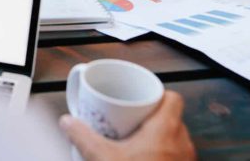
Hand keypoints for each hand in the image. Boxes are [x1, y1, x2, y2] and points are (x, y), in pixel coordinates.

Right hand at [59, 91, 195, 160]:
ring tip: (135, 143)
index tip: (138, 99)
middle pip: (171, 118)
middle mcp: (182, 143)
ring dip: (158, 139)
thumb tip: (68, 122)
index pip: (172, 98)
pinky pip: (175, 158)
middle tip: (131, 121)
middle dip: (151, 118)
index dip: (156, 94)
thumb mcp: (103, 158)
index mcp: (166, 129)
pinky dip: (162, 156)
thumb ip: (82, 137)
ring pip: (175, 140)